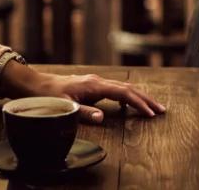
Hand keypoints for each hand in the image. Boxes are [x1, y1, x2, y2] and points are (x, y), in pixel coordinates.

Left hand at [8, 66, 164, 122]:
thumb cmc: (49, 96)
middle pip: (128, 88)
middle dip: (146, 99)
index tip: (151, 113)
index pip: (123, 93)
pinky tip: (129, 105)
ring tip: (152, 107)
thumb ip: (84, 112)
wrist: (37, 84)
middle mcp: (98, 81)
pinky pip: (116, 90)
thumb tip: (103, 117)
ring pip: (124, 88)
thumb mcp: (64, 106)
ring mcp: (97, 82)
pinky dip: (127, 97)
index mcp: (94, 85)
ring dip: (139, 97)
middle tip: (162, 109)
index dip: (139, 103)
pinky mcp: (94, 86)